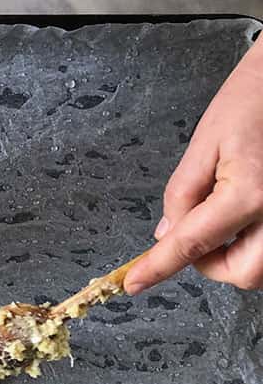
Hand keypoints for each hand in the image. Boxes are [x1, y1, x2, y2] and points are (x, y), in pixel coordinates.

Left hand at [125, 37, 262, 293]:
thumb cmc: (254, 99)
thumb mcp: (205, 143)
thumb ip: (182, 194)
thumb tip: (167, 233)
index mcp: (250, 195)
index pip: (192, 244)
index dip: (159, 267)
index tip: (133, 284)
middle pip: (242, 274)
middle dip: (211, 265)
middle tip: (194, 236)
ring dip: (237, 257)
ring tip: (222, 219)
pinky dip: (256, 245)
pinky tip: (245, 217)